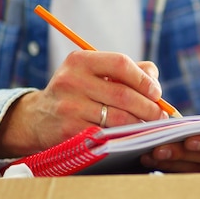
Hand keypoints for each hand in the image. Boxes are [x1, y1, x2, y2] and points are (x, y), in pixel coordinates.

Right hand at [0, 51, 166, 157]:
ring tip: (149, 127)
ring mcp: (69, 107)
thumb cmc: (79, 93)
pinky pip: (108, 135)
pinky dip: (125, 137)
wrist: (38, 119)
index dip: (143, 79)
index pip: (120, 63)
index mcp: (80, 61)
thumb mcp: (95, 74)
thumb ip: (128, 72)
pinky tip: (132, 137)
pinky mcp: (69, 131)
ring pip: (119, 118)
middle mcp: (71, 81)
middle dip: (149, 107)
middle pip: (124, 94)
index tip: (156, 93)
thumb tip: (155, 82)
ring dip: (140, 124)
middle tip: (161, 116)